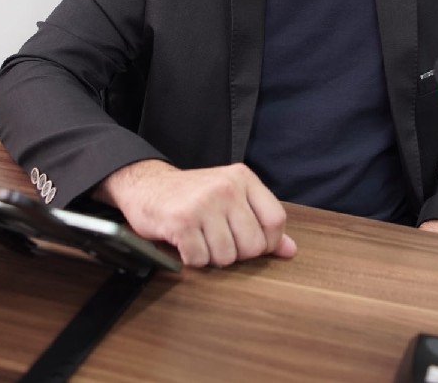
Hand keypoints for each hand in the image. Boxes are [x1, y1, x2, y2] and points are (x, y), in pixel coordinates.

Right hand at [95, 159, 296, 267]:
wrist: (147, 184)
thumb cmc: (192, 194)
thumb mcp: (231, 198)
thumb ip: (261, 221)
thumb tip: (290, 250)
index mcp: (243, 178)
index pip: (275, 220)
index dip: (267, 242)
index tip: (250, 243)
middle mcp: (226, 187)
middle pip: (253, 245)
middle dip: (236, 253)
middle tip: (218, 241)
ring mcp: (204, 203)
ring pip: (227, 257)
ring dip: (212, 257)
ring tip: (200, 239)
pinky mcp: (182, 221)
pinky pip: (200, 260)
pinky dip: (192, 259)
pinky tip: (185, 243)